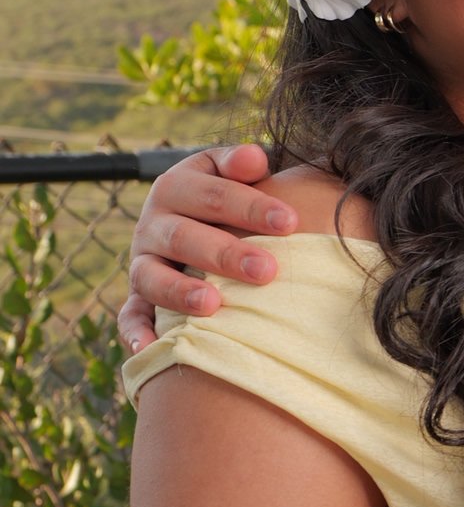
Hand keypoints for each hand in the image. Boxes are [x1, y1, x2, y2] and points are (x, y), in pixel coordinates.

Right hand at [120, 144, 294, 351]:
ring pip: (150, 276)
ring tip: (213, 304)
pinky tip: (147, 347)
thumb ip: (241, 164)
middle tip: (267, 270)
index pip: (211, 193)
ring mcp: (143, 262)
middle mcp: (153, 224)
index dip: (250, 206)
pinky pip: (129, 315)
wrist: (199, 222)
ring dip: (179, 291)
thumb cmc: (231, 201)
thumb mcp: (232, 174)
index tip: (291, 221)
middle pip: (182, 236)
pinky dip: (134, 331)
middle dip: (224, 253)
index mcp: (177, 187)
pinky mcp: (138, 296)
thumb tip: (254, 159)